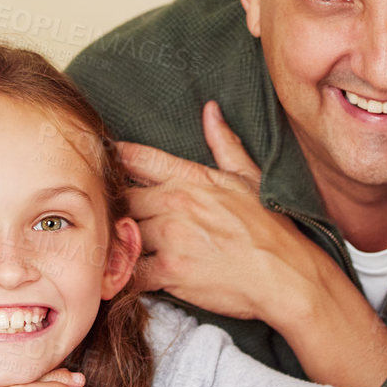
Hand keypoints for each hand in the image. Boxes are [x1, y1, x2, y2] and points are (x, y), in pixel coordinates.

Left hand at [120, 103, 386, 386]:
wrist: (287, 276)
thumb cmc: (271, 229)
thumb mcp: (249, 177)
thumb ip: (224, 144)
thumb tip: (210, 110)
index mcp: (191, 178)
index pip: (136, 158)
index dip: (112, 159)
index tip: (99, 162)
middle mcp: (176, 204)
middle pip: (121, 199)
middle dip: (113, 208)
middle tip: (104, 216)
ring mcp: (171, 238)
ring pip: (122, 233)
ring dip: (116, 241)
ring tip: (110, 246)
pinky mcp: (170, 271)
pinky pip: (130, 270)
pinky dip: (123, 275)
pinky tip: (122, 276)